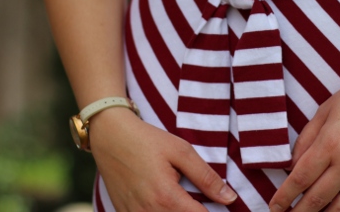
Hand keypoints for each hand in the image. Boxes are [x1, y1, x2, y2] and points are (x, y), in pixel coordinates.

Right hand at [88, 107, 237, 210]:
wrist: (110, 136)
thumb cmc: (147, 140)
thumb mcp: (181, 151)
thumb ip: (207, 177)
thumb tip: (230, 199)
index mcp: (166, 198)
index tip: (221, 207)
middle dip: (196, 211)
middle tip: (199, 199)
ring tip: (182, 197)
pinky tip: (166, 202)